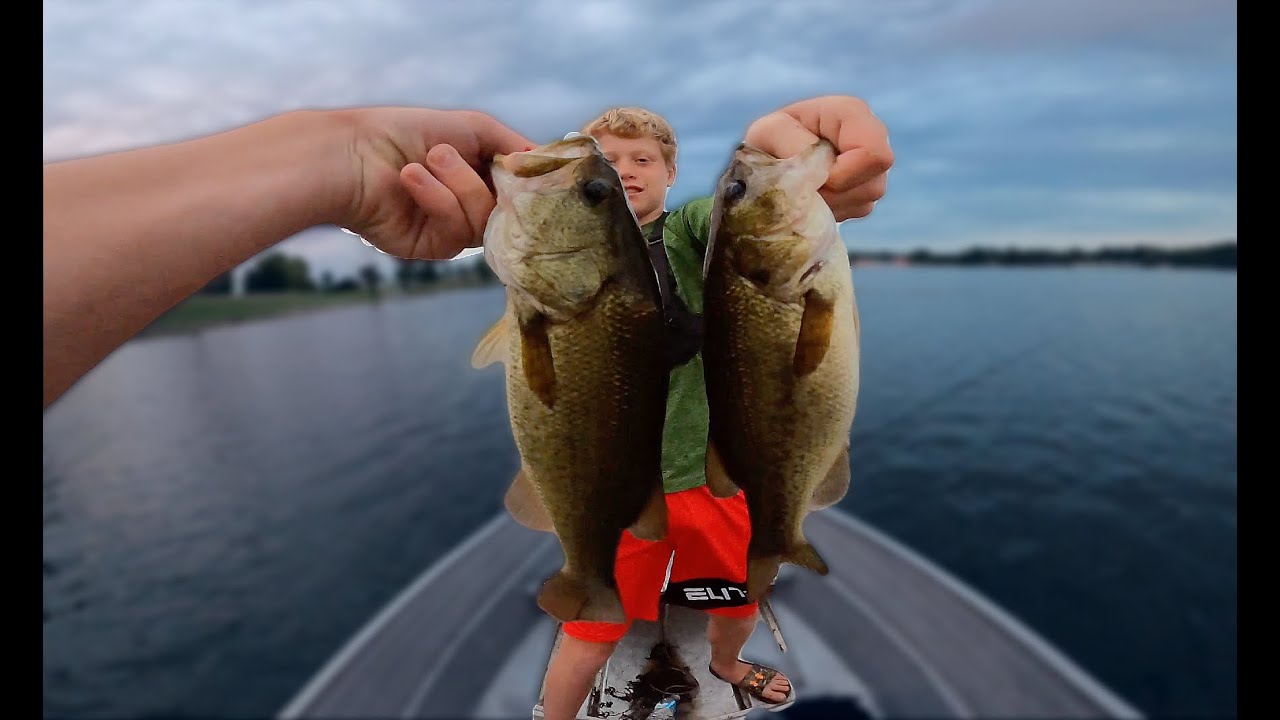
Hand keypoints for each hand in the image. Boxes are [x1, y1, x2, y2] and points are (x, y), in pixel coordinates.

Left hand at [336, 108, 533, 259]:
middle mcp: (469, 205)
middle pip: (512, 211)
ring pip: (486, 220)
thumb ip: (516, 148)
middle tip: (457, 154)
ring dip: (458, 183)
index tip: (535, 171)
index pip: (521, 190)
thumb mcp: (474, 126)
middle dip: (485, 178)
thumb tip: (547, 166)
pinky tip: (410, 179)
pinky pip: (458, 233)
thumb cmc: (406, 132)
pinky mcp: (432, 247)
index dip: (529, 183)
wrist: (353, 154)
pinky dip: (436, 199)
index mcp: (480, 176)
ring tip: (429, 159)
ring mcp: (452, 229)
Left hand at [744, 95, 892, 220]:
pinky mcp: (867, 193)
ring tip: (807, 188)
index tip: (813, 176)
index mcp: (851, 113)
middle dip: (834, 194)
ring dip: (831, 203)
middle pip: (873, 184)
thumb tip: (818, 170)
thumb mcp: (769, 132)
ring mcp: (874, 167)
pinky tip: (816, 195)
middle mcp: (872, 137)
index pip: (873, 153)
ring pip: (866, 200)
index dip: (842, 174)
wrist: (769, 162)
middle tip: (805, 185)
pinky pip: (858, 210)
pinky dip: (832, 211)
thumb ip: (790, 142)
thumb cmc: (770, 141)